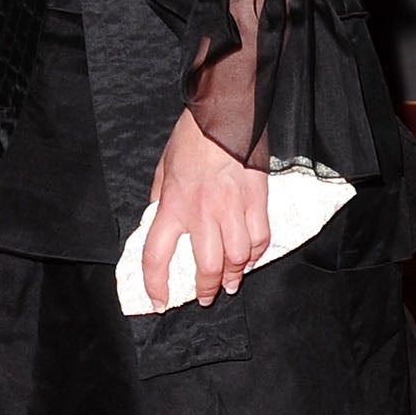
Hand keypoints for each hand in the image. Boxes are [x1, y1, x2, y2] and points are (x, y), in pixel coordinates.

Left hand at [140, 107, 268, 309]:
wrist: (223, 113)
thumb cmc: (190, 139)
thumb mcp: (162, 170)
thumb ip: (160, 200)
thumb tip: (157, 221)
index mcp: (173, 204)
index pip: (156, 255)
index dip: (155, 284)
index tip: (159, 301)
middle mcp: (202, 212)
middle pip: (206, 266)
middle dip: (206, 289)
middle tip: (206, 297)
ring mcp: (232, 208)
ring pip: (237, 259)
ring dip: (235, 276)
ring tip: (232, 283)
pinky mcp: (257, 200)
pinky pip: (260, 239)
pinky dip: (256, 254)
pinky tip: (250, 258)